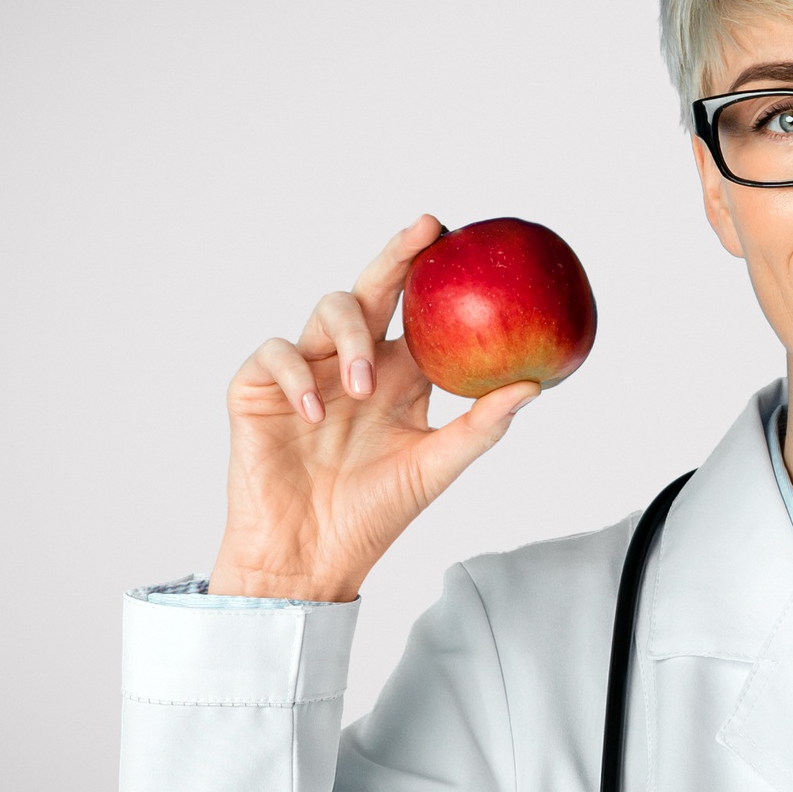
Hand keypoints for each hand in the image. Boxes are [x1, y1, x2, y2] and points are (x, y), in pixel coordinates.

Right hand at [207, 215, 539, 601]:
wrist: (311, 558)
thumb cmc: (373, 515)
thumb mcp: (435, 467)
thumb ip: (480, 426)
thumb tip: (534, 385)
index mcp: (398, 377)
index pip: (418, 313)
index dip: (432, 273)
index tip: (457, 237)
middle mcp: (353, 364)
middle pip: (374, 291)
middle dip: (396, 257)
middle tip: (423, 233)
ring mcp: (307, 373)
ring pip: (327, 310)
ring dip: (351, 340)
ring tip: (364, 388)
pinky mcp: (258, 391)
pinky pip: (276, 354)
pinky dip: (298, 375)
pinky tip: (315, 412)